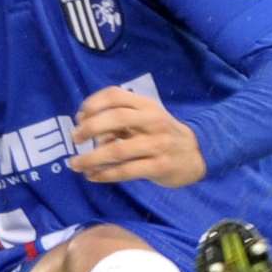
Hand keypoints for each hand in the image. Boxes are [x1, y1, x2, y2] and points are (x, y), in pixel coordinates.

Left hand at [69, 87, 206, 186]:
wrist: (196, 154)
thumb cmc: (162, 134)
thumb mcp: (146, 118)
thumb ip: (119, 119)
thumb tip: (85, 125)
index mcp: (147, 105)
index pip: (116, 95)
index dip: (93, 103)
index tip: (79, 116)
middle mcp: (153, 121)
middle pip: (115, 119)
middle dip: (89, 128)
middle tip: (75, 139)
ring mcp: (158, 145)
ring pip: (118, 150)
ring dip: (91, 158)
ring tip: (75, 164)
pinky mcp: (159, 167)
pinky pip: (126, 171)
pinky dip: (105, 174)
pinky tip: (93, 176)